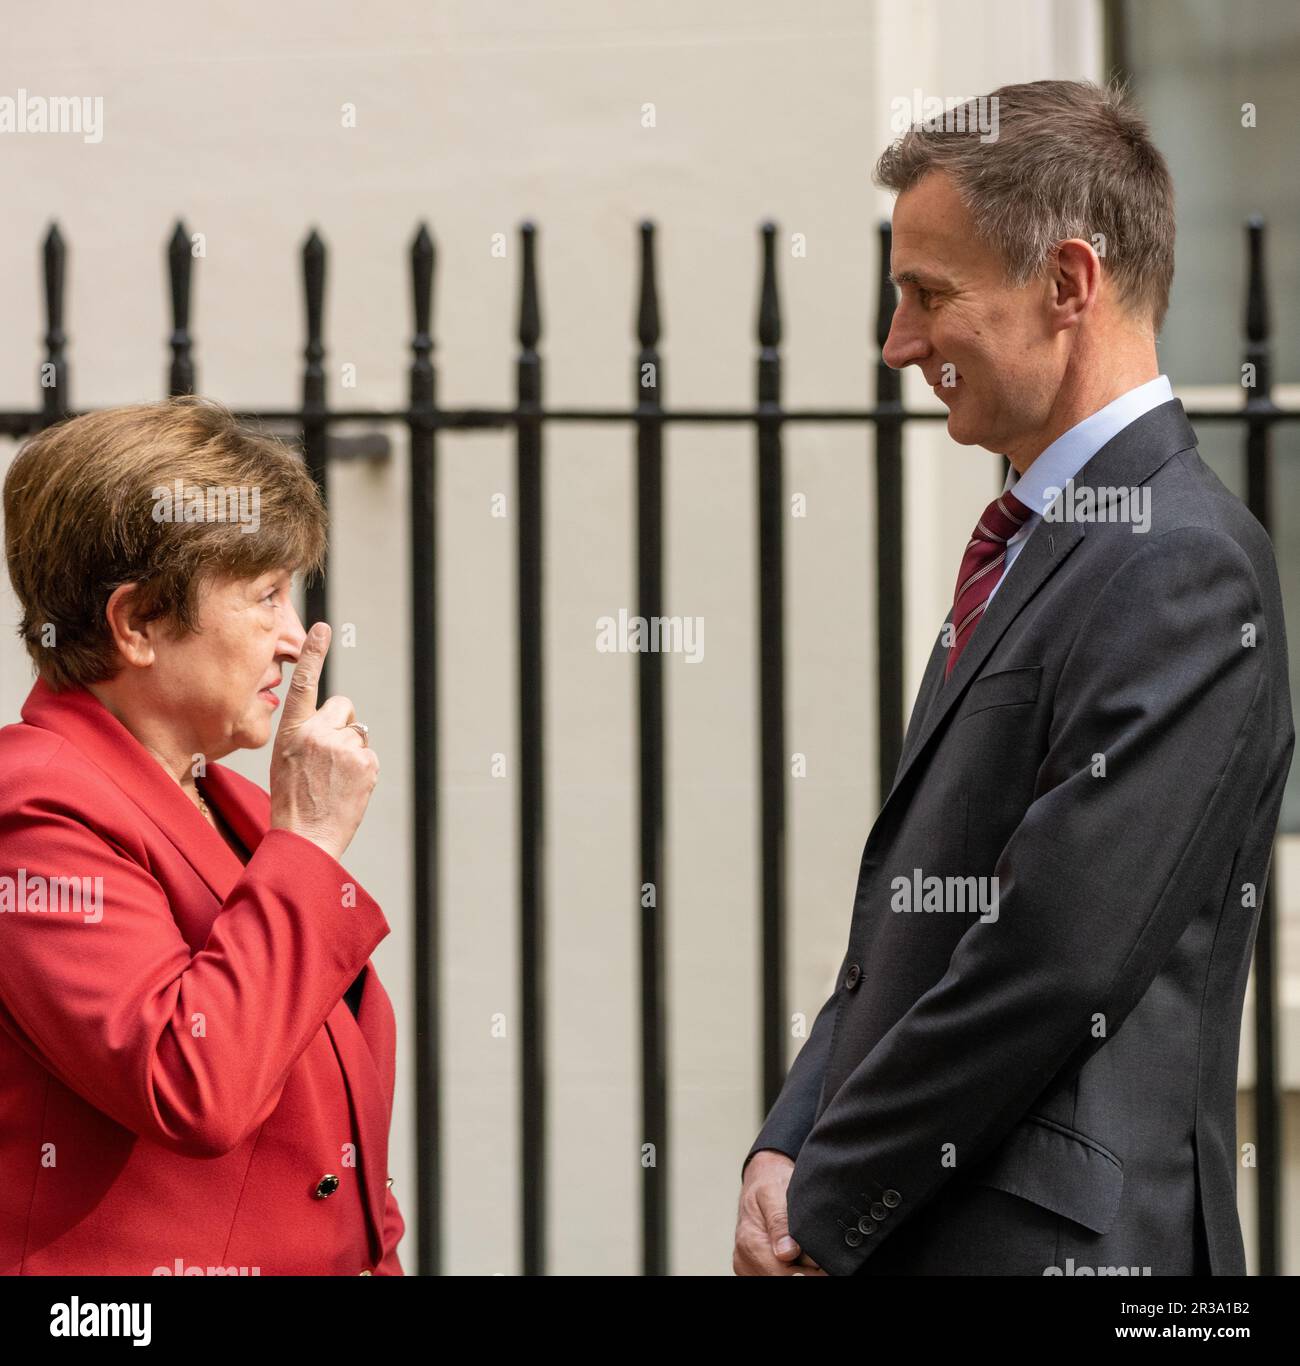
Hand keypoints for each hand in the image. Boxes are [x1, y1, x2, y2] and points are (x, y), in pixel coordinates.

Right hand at [269, 622, 378, 861]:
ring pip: (358, 734)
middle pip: (344, 707)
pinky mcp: (366, 762)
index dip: (313, 654)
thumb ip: (306, 734)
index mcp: (291, 731)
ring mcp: (344, 747)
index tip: (323, 628)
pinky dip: (363, 770)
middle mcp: (317, 732)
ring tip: (334, 781)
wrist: (306, 837)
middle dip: (342, 724)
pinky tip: (347, 789)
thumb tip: (334, 722)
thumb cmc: (293, 801)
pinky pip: (369, 755)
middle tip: (328, 758)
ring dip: (351, 752)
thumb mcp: (286, 760)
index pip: (303, 683)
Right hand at [733, 1150, 825, 1274]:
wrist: (762, 1178)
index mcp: (750, 1243)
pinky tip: (798, 1253)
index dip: (810, 1274)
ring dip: (801, 1269)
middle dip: (807, 1271)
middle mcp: (744, 1259)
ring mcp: (748, 1266)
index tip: (825, 1264)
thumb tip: (786, 1253)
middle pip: (785, 1280)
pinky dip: (793, 1268)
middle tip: (820, 1255)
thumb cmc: (770, 1182)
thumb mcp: (774, 1192)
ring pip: (782, 1278)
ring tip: (806, 1249)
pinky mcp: (754, 1268)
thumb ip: (780, 1221)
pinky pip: (778, 1274)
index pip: (783, 1276)